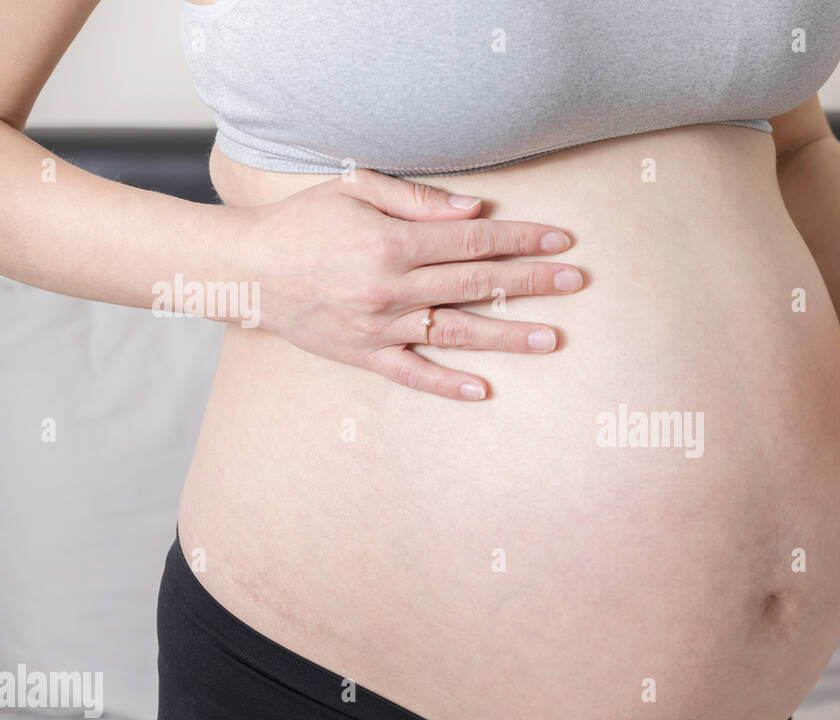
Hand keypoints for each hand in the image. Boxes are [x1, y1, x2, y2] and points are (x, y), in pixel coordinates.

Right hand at [224, 169, 584, 399]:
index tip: (560, 241)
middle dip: (531, 282)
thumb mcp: (354, 190)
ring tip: (552, 337)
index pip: (473, 241)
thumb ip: (418, 201)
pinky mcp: (364, 355)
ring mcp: (379, 327)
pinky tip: (484, 391)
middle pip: (476, 285)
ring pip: (456, 333)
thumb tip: (476, 211)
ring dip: (507, 336)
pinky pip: (413, 375)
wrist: (244, 270)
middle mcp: (391, 289)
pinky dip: (448, 385)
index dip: (522, 239)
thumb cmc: (302, 223)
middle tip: (577, 281)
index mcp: (391, 244)